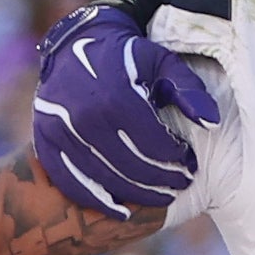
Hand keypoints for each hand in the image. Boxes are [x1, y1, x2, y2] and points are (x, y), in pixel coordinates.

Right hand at [28, 0, 222, 219]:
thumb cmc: (127, 57)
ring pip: (104, 178)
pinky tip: (120, 210)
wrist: (75, 43)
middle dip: (161, 181)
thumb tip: (211, 123)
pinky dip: (94, 199)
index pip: (154, 146)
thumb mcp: (164, 62)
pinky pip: (69, 179)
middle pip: (131, 166)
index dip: (177, 161)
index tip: (190, 165)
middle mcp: (85, 117)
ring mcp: (60, 130)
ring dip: (136, 194)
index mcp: (117, 96)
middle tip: (179, 184)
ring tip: (159, 198)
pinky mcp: (44, 139)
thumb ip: (190, 91)